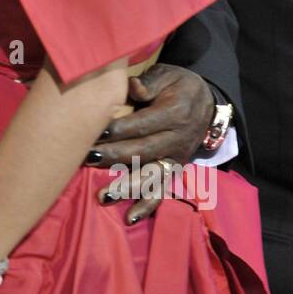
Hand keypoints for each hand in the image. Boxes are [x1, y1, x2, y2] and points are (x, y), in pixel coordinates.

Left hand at [84, 63, 213, 222]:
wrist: (205, 102)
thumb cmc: (176, 85)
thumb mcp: (167, 75)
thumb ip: (149, 82)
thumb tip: (133, 88)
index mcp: (175, 113)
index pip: (142, 124)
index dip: (118, 129)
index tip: (94, 132)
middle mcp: (177, 139)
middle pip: (142, 151)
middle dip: (113, 157)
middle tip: (88, 159)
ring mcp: (176, 159)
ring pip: (151, 176)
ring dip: (127, 187)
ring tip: (103, 196)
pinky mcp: (174, 171)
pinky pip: (162, 191)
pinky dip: (147, 206)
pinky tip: (130, 218)